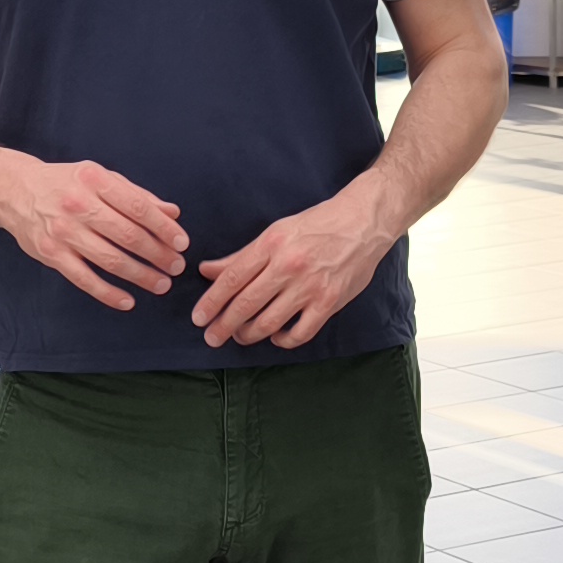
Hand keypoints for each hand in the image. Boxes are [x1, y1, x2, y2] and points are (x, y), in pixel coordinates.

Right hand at [0, 154, 186, 309]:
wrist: (15, 190)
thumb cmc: (65, 183)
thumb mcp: (99, 177)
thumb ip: (136, 195)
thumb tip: (172, 212)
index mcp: (95, 180)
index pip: (138, 207)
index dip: (164, 228)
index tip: (182, 243)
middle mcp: (78, 205)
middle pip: (127, 236)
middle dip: (157, 254)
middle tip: (176, 266)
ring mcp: (63, 232)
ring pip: (110, 260)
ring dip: (140, 275)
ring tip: (161, 284)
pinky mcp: (51, 254)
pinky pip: (84, 279)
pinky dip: (108, 293)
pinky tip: (128, 301)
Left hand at [193, 183, 395, 348]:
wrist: (363, 222)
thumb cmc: (317, 225)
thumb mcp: (276, 232)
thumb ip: (242, 255)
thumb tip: (207, 270)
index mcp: (271, 245)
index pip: (231, 278)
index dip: (211, 301)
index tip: (198, 318)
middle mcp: (288, 266)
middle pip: (246, 304)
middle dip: (223, 325)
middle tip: (211, 337)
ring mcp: (310, 286)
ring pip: (269, 322)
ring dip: (249, 334)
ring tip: (240, 336)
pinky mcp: (330, 302)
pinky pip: (300, 332)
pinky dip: (284, 339)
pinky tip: (276, 336)